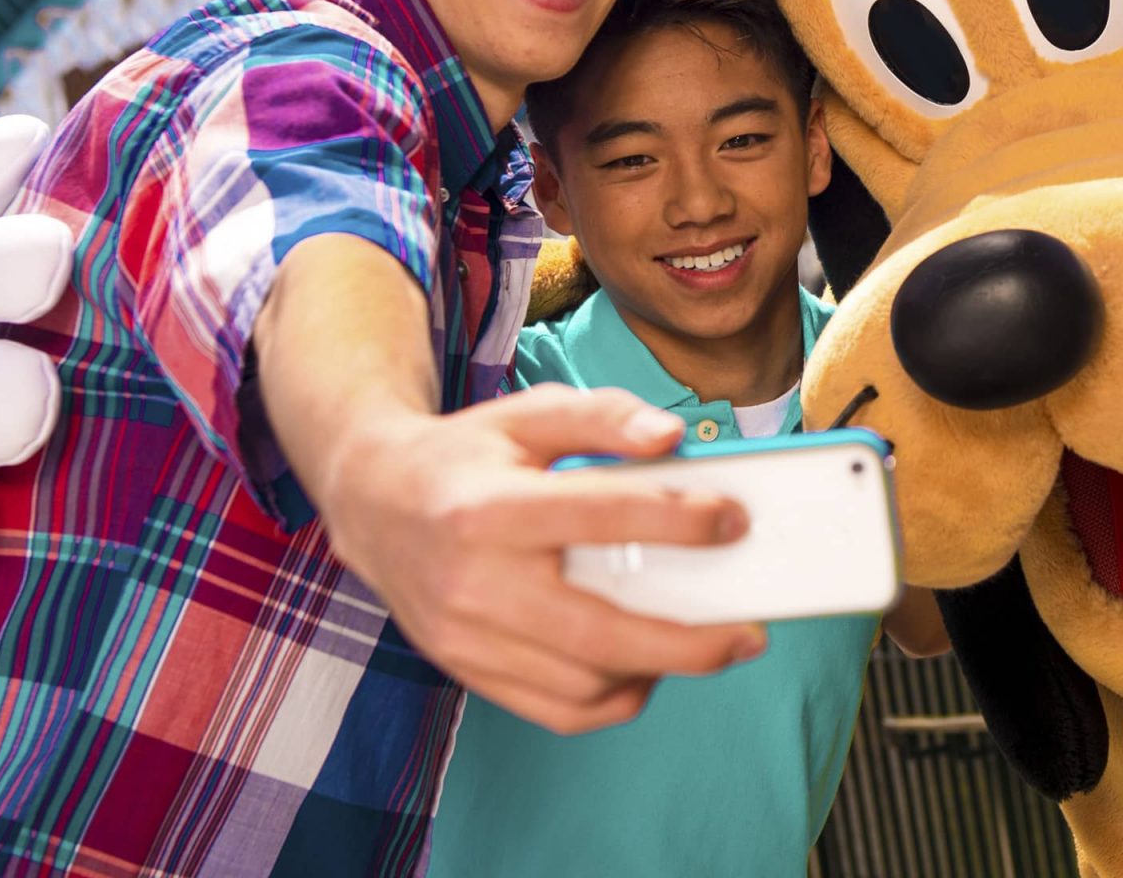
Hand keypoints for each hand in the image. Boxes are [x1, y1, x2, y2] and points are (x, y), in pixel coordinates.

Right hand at [309, 383, 765, 733]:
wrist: (374, 503)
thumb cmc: (467, 457)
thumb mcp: (528, 413)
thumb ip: (602, 415)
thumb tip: (672, 437)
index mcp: (489, 508)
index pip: (600, 517)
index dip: (680, 522)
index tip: (735, 521)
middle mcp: (472, 582)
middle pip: (600, 633)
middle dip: (690, 642)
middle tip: (748, 632)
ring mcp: (466, 639)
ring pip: (583, 684)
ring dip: (656, 671)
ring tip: (699, 643)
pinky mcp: (468, 671)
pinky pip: (557, 711)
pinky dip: (613, 699)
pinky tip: (643, 667)